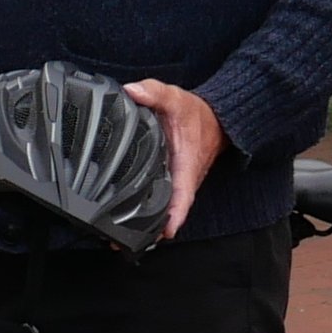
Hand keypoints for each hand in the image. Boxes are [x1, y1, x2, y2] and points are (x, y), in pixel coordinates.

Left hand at [118, 79, 223, 236]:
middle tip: (121, 241)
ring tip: (115, 239)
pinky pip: (159, 202)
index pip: (182, 196)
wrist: (216, 120)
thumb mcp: (176, 98)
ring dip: (143, 226)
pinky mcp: (170, 184)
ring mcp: (177, 185)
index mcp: (186, 165)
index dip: (174, 215)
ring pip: (162, 211)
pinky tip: (120, 222)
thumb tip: (133, 91)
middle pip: (168, 213)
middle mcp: (182, 181)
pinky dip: (143, 214)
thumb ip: (154, 93)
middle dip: (148, 230)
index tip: (164, 231)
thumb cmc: (197, 114)